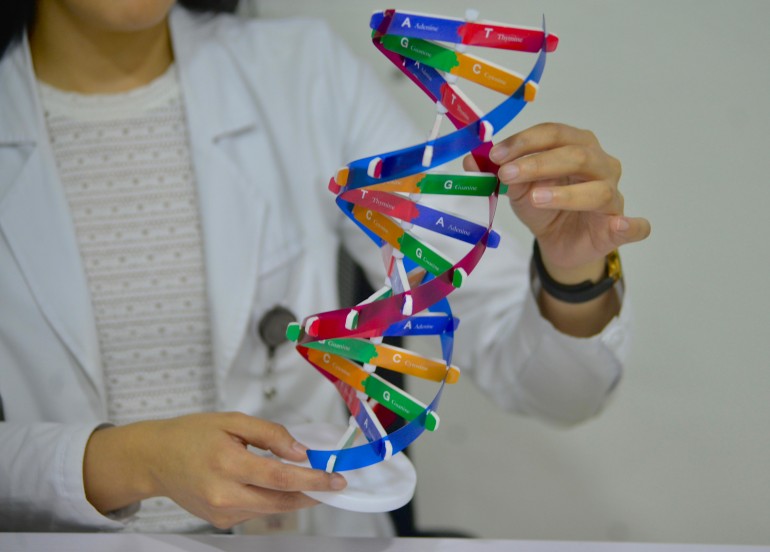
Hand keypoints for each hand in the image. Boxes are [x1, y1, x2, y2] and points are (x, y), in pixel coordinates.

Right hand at [84, 412, 346, 528]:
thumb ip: (269, 434)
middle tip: (332, 484)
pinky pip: (255, 512)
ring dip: (292, 497)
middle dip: (311, 494)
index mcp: (227, 464)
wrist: (155, 459)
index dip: (312, 480)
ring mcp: (221, 512)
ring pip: (270, 509)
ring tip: (305, 480)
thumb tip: (299, 451)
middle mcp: (224, 494)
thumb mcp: (232, 420)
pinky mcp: (220, 521)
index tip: (335, 479)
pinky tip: (269, 485)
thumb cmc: (192, 434)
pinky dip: (270, 500)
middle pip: (280, 501)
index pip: (280, 478)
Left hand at [466, 122, 650, 283]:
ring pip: (599, 190)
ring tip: (535, 198)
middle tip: (507, 175)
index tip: (496, 156)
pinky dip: (631, 225)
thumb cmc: (542, 204)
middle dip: (539, 163)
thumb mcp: (515, 188)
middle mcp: (600, 165)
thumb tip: (471, 161)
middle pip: (577, 155)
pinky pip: (634, 226)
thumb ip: (496, 173)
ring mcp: (613, 196)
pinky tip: (619, 225)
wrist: (557, 241)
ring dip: (567, 194)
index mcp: (577, 146)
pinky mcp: (619, 227)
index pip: (554, 133)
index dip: (524, 142)